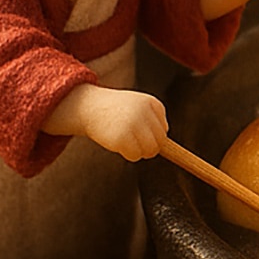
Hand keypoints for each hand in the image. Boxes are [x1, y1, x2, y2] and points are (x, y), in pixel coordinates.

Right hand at [47, 83, 166, 161]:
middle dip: (150, 146)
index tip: (140, 133)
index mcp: (151, 103)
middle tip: (135, 143)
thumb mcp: (138, 107)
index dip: (153, 136)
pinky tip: (120, 146)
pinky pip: (135, 155)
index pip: (163, 129)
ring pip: (150, 150)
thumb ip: (153, 121)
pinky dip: (129, 155)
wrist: (88, 107)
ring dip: (141, 152)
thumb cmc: (116, 111)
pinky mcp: (121, 137)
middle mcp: (144, 112)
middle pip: (160, 141)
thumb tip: (170, 148)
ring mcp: (133, 124)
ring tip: (128, 144)